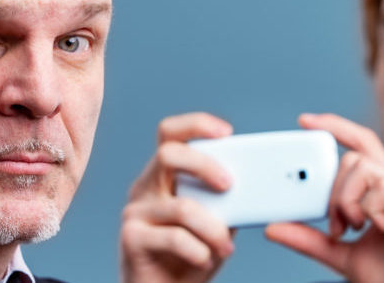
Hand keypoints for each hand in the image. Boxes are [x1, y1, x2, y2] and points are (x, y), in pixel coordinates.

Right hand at [120, 112, 236, 282]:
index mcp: (164, 176)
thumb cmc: (191, 255)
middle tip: (230, 185)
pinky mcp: (131, 237)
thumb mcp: (214, 221)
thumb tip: (252, 184)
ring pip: (182, 206)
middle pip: (168, 153)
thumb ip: (224, 200)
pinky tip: (206, 260)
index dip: (196, 124)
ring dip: (213, 228)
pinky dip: (199, 250)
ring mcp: (135, 211)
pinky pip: (174, 237)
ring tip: (226, 246)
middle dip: (205, 165)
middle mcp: (145, 187)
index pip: (171, 133)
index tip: (227, 133)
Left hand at [265, 113, 383, 282]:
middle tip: (335, 225)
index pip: (360, 143)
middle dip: (333, 189)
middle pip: (354, 156)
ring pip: (363, 168)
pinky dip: (367, 208)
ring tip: (352, 228)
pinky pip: (380, 188)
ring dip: (346, 200)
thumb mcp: (337, 253)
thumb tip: (273, 227)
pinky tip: (374, 229)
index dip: (335, 126)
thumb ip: (308, 238)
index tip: (305, 121)